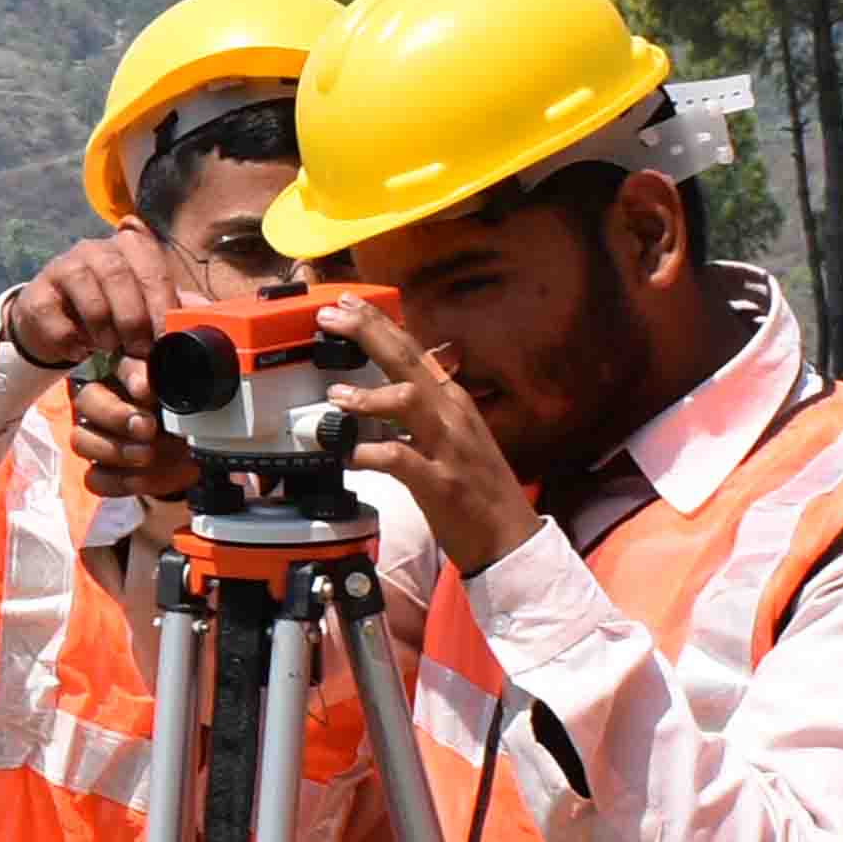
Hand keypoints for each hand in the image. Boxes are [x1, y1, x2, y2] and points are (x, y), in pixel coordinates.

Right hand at [0, 228, 182, 383]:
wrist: (58, 325)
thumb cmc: (111, 314)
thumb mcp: (144, 312)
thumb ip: (172, 313)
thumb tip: (210, 319)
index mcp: (131, 248)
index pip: (151, 266)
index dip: (160, 304)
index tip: (166, 339)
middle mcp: (96, 249)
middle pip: (118, 273)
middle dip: (132, 318)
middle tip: (138, 350)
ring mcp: (63, 266)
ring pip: (84, 286)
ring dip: (101, 325)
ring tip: (108, 347)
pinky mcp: (36, 292)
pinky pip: (51, 311)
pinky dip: (69, 338)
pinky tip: (78, 351)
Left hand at [316, 294, 533, 575]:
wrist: (511, 538)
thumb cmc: (477, 489)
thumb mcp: (454, 436)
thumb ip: (424, 409)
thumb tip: (388, 389)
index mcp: (452, 401)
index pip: (414, 350)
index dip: (379, 323)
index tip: (346, 303)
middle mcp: (452, 416)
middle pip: (409, 361)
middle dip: (369, 333)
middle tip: (332, 316)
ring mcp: (448, 448)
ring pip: (409, 402)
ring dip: (370, 395)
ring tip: (336, 395)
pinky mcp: (440, 484)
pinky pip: (401, 461)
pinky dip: (371, 454)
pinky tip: (348, 454)